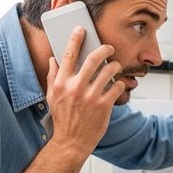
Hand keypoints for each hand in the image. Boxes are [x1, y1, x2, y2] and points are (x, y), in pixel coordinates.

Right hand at [46, 26, 125, 157]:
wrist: (71, 142)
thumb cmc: (62, 119)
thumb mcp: (52, 97)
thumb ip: (53, 77)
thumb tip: (54, 59)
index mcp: (61, 83)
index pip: (68, 55)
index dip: (75, 39)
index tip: (81, 30)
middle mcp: (75, 88)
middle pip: (93, 59)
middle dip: (104, 49)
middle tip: (109, 48)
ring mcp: (91, 97)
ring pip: (109, 71)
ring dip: (115, 66)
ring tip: (115, 67)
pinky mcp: (104, 106)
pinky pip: (117, 87)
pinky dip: (120, 84)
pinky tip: (118, 84)